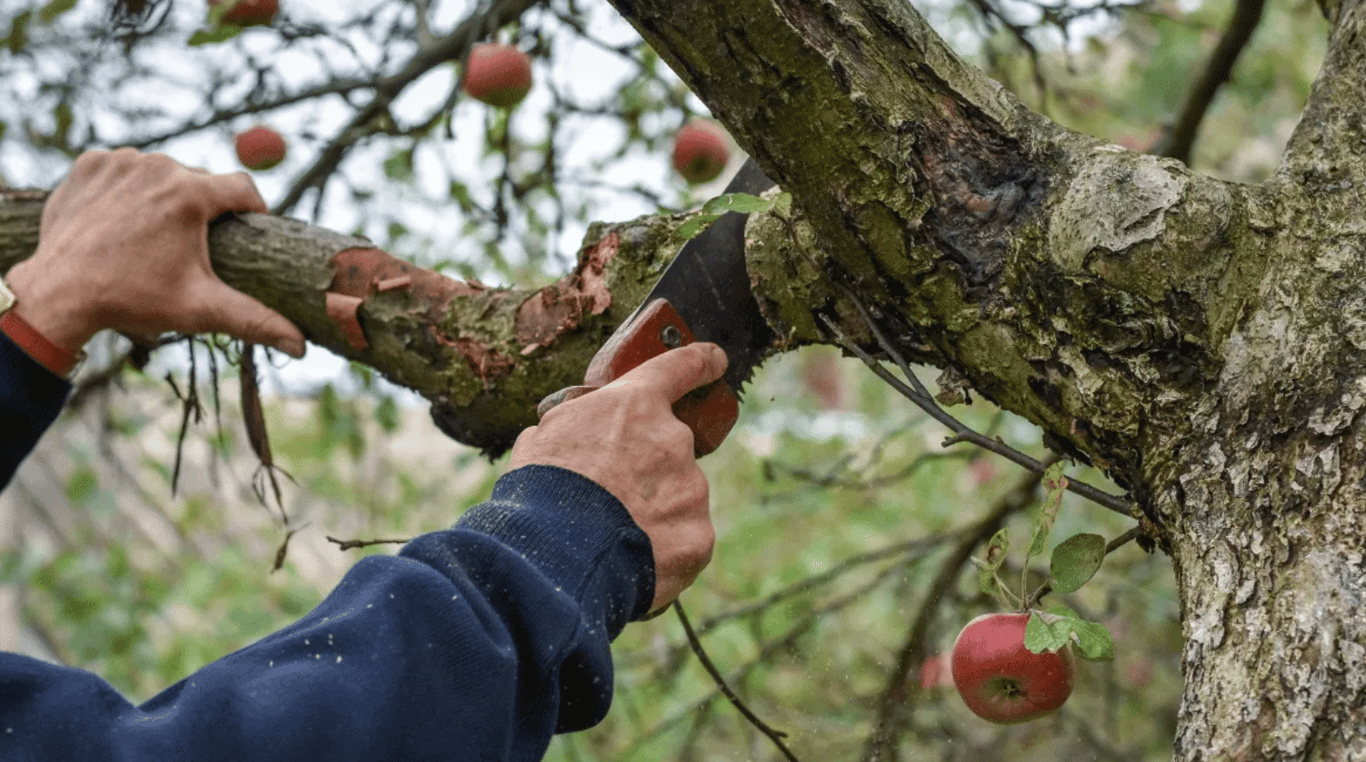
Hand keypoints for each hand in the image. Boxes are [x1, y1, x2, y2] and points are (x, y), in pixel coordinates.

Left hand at [4, 148, 304, 356]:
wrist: (59, 293)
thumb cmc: (133, 301)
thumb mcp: (200, 309)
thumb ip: (256, 321)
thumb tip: (301, 346)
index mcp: (190, 194)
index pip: (243, 188)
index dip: (252, 210)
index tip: (250, 229)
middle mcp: (157, 167)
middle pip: (200, 180)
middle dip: (203, 209)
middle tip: (192, 246)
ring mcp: (119, 162)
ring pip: (162, 172)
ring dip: (166, 196)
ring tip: (155, 234)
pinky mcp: (89, 164)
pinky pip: (125, 168)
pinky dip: (128, 188)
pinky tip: (123, 218)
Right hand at [508, 342, 726, 612]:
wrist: (555, 554)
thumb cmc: (540, 490)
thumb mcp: (546, 435)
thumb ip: (578, 423)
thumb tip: (580, 431)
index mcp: (635, 405)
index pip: (680, 368)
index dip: (701, 362)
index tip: (715, 360)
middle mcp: (674, 439)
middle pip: (670, 451)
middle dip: (647, 471)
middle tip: (610, 497)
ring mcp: (691, 488)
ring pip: (679, 498)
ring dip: (654, 513)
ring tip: (611, 536)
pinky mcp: (699, 536)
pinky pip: (684, 539)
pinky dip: (663, 551)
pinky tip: (631, 560)